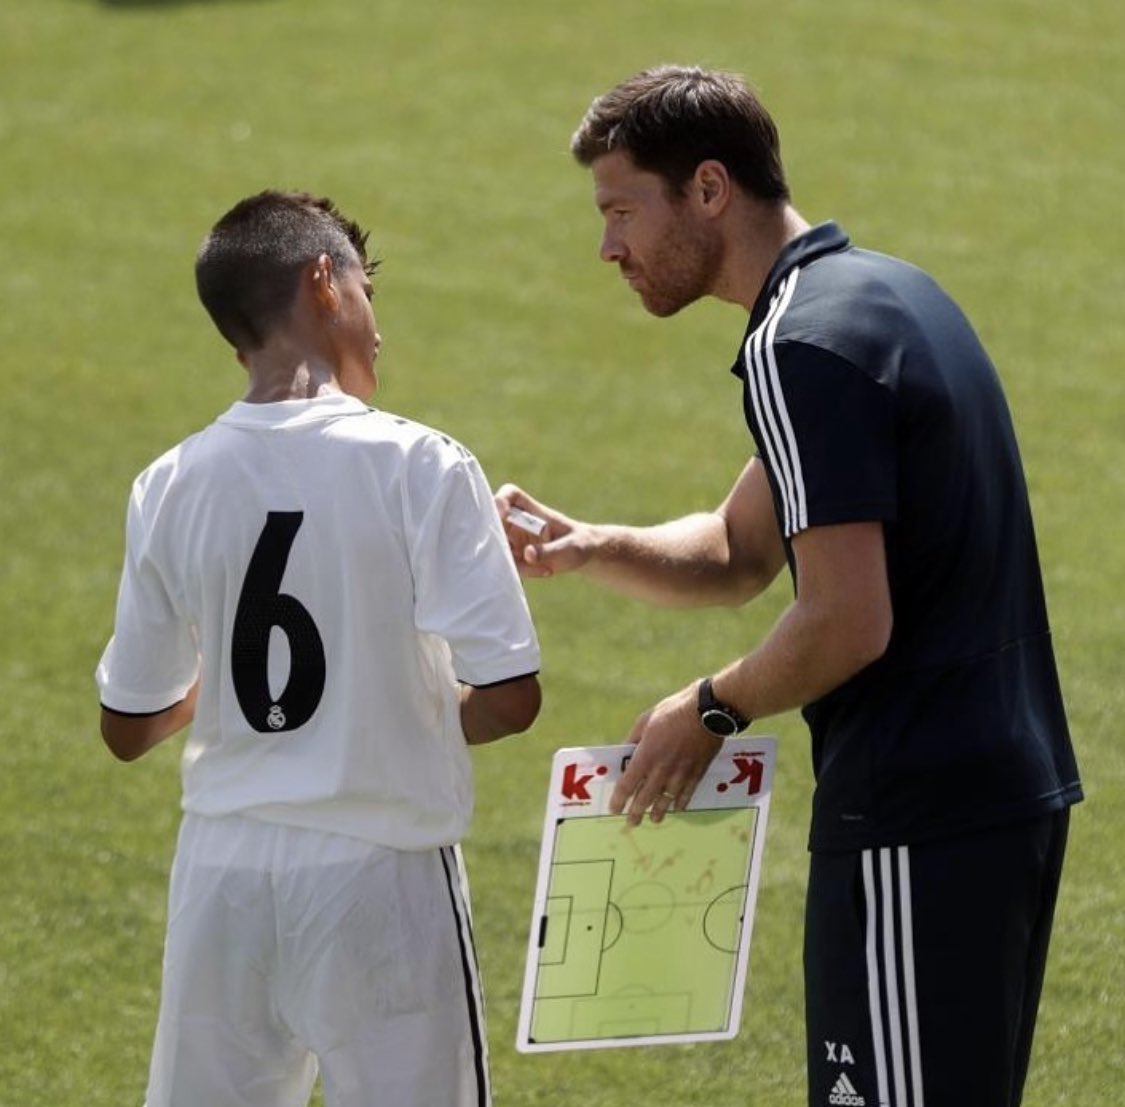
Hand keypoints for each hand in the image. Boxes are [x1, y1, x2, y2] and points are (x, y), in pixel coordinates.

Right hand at [494, 483, 594, 577]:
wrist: (582, 557)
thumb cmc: (579, 544)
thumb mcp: (571, 547)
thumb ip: (550, 550)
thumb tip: (528, 554)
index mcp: (532, 510)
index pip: (510, 495)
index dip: (501, 500)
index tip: (503, 513)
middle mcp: (518, 523)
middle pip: (495, 522)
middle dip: (500, 538)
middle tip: (522, 554)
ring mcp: (514, 540)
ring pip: (500, 549)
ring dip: (518, 562)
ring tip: (547, 568)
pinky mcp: (515, 557)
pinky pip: (510, 565)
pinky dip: (525, 571)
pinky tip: (546, 571)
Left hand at [609, 683, 722, 825]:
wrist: (707, 711)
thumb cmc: (673, 711)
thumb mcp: (645, 720)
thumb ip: (634, 739)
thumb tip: (625, 751)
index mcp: (646, 755)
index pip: (628, 784)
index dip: (619, 799)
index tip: (614, 809)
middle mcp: (662, 769)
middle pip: (645, 797)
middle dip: (636, 812)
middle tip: (631, 823)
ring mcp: (680, 773)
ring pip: (666, 800)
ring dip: (658, 812)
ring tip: (653, 819)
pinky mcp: (697, 773)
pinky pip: (686, 794)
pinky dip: (680, 803)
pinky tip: (676, 808)